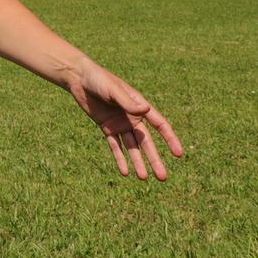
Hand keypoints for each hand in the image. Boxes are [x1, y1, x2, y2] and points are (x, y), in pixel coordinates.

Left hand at [65, 58, 183, 180]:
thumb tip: (146, 110)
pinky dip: (120, 159)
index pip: (159, 124)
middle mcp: (132, 117)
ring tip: (144, 178)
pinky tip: (125, 172)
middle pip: (146, 142)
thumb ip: (128, 103)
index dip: (170, 139)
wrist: (79, 78)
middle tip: (162, 177)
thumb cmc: (99, 79)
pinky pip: (115, 146)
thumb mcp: (113, 90)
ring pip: (132, 147)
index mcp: (139, 105)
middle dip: (154, 159)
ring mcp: (120, 124)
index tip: (178, 154)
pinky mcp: (107, 128)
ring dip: (138, 163)